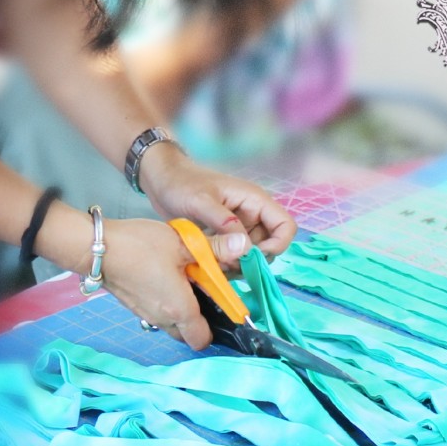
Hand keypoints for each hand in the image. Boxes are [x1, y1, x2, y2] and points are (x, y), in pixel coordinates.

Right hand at [98, 216, 254, 349]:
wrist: (95, 247)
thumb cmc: (140, 246)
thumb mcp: (183, 242)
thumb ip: (216, 248)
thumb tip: (244, 245)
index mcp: (179, 310)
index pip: (203, 339)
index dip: (217, 326)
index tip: (221, 304)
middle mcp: (162, 319)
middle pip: (188, 333)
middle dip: (199, 318)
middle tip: (203, 289)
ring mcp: (145, 314)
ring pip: (172, 323)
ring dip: (181, 308)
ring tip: (184, 278)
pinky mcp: (134, 305)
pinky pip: (157, 312)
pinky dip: (166, 302)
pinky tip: (165, 275)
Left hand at [138, 146, 296, 257]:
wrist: (161, 180)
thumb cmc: (181, 183)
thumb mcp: (202, 201)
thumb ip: (225, 223)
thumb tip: (246, 247)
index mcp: (255, 201)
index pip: (285, 226)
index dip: (277, 246)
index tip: (252, 259)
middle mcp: (252, 215)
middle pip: (271, 246)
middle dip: (253, 260)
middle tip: (226, 265)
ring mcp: (240, 227)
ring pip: (252, 255)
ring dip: (239, 265)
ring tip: (214, 265)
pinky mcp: (225, 237)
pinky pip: (236, 256)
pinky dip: (226, 264)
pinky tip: (208, 264)